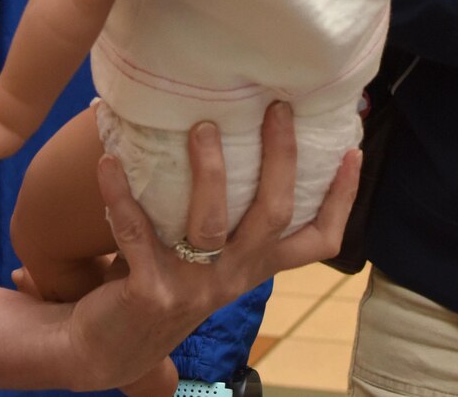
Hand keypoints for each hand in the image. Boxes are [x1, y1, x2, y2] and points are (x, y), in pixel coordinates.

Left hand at [60, 102, 358, 396]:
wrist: (104, 348)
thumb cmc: (159, 283)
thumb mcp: (205, 259)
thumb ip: (222, 217)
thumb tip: (225, 130)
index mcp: (252, 267)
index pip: (317, 242)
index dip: (341, 200)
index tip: (353, 152)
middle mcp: (231, 278)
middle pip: (273, 216)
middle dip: (280, 159)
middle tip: (277, 108)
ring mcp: (193, 287)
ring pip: (212, 225)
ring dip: (210, 171)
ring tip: (202, 126)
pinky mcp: (149, 292)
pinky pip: (136, 232)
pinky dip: (121, 195)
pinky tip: (108, 162)